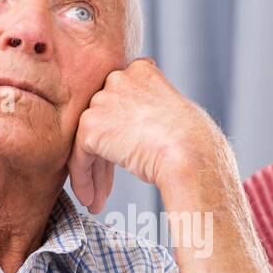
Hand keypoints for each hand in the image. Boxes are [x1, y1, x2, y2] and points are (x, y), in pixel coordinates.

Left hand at [68, 58, 225, 212]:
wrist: (190, 154)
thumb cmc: (193, 144)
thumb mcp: (171, 116)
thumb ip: (147, 112)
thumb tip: (134, 134)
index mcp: (141, 72)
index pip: (120, 104)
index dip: (120, 136)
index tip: (124, 160)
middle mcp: (118, 78)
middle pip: (103, 123)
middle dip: (104, 158)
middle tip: (105, 188)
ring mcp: (102, 100)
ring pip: (89, 141)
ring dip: (94, 173)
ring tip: (96, 200)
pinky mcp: (91, 125)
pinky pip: (79, 157)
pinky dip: (83, 180)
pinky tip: (90, 200)